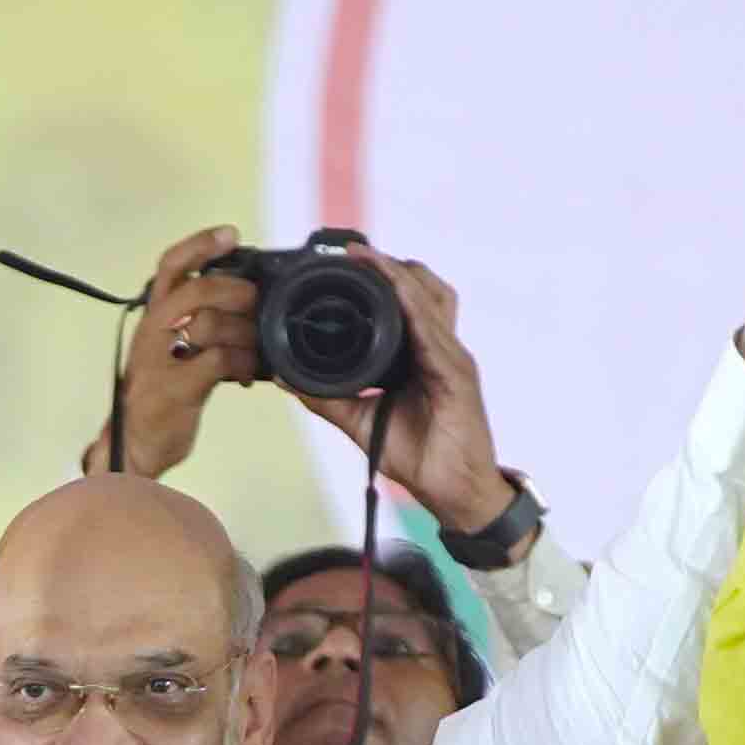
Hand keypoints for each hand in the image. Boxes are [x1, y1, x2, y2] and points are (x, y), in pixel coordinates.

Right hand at [92, 225, 258, 475]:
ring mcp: (161, 360)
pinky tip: (246, 374)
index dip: (200, 245)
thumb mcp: (172, 350)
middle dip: (234, 290)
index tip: (231, 233)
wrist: (134, 444)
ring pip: (209, 323)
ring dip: (243, 333)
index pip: (171, 266)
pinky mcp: (176, 388)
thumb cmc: (160, 395)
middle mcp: (152, 331)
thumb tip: (245, 298)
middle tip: (254, 302)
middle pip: (194, 288)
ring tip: (253, 349)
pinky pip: (219, 361)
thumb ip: (198, 322)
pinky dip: (242, 364)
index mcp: (153, 316)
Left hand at [290, 254, 509, 531]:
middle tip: (352, 252)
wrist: (454, 492)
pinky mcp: (457, 375)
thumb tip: (287, 378)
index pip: (405, 301)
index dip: (381, 276)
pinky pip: (434, 332)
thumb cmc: (419, 456)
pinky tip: (396, 293)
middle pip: (422, 287)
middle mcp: (439, 347)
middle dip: (390, 265)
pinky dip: (413, 307)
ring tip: (367, 257)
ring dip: (397, 275)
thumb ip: (329, 398)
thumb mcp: (362, 422)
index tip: (346, 258)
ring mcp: (452, 358)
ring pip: (428, 300)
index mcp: (420, 353)